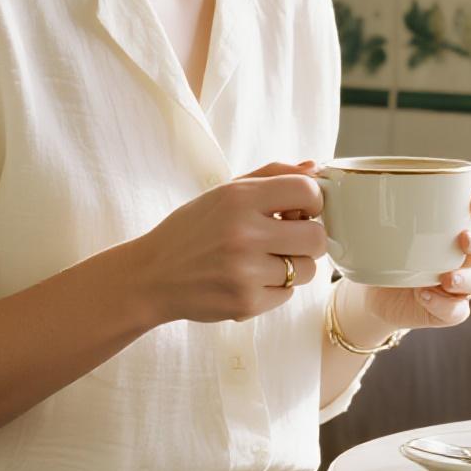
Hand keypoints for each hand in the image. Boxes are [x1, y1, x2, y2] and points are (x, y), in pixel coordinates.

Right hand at [128, 161, 329, 324]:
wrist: (152, 276)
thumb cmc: (192, 230)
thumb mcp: (225, 193)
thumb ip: (271, 175)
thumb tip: (315, 166)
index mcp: (238, 198)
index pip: (308, 191)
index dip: (313, 202)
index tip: (299, 210)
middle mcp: (243, 234)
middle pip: (317, 237)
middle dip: (307, 238)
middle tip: (286, 239)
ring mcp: (245, 272)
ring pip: (306, 270)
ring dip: (292, 266)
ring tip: (262, 261)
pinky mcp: (245, 303)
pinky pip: (287, 295)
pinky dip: (274, 289)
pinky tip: (248, 280)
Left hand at [353, 182, 470, 335]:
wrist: (366, 292)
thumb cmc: (373, 246)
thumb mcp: (362, 220)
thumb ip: (348, 195)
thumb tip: (315, 167)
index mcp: (449, 220)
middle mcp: (460, 250)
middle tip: (462, 238)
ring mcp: (458, 282)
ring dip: (469, 277)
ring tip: (447, 277)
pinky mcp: (447, 309)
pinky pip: (458, 310)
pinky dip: (447, 305)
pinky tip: (426, 296)